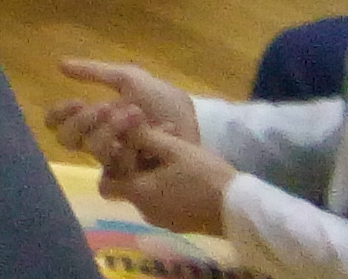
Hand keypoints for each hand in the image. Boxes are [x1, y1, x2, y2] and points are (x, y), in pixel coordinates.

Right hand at [48, 59, 202, 170]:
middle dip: (84, 120)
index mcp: (93, 119)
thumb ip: (95, 72)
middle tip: (106, 107)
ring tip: (136, 114)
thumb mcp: (130, 79)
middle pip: (67, 139)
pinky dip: (138, 141)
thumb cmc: (163, 101)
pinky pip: (119, 163)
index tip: (76, 100)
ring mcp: (116, 158)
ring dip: (112, 128)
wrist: (197, 121)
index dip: (58, 114)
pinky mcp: (134, 174)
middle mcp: (99, 140)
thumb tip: (59, 65)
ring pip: (93, 149)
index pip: (57, 123)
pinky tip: (158, 129)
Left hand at [99, 123, 238, 236]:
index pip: (106, 182)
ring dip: (153, 168)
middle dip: (135, 161)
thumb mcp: (173, 149)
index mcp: (138, 193)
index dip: (111, 164)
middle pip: (127, 184)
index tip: (129, 145)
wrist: (241, 210)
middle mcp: (145, 211)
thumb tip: (120, 125)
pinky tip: (183, 166)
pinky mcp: (180, 222)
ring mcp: (163, 219)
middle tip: (152, 141)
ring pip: (147, 190)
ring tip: (173, 147)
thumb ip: (143, 136)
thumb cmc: (204, 176)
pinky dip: (165, 183)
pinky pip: (163, 199)